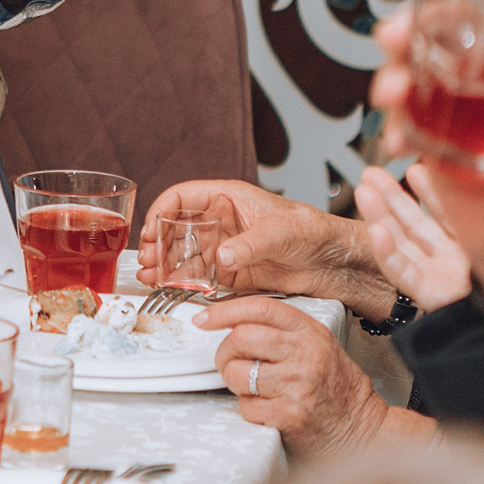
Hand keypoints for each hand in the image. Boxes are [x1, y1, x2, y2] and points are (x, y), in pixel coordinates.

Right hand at [136, 178, 396, 320]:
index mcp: (230, 198)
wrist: (337, 264)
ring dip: (166, 264)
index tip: (150, 229)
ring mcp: (227, 248)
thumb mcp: (281, 232)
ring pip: (185, 253)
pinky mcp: (234, 273)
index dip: (162, 211)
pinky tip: (170, 287)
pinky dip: (183, 282)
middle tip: (146, 260)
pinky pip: (201, 276)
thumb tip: (222, 255)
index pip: (183, 197)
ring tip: (150, 277)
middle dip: (158, 242)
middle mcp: (223, 221)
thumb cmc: (315, 233)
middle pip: (178, 227)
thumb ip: (249, 244)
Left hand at [197, 296, 391, 457]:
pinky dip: (249, 409)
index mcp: (310, 332)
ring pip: (236, 373)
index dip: (224, 311)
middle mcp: (305, 355)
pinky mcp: (289, 416)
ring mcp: (297, 386)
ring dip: (235, 383)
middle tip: (229, 362)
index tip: (203, 319)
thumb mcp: (318, 346)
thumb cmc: (337, 388)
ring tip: (253, 388)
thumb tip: (232, 322)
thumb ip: (282, 331)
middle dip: (224, 352)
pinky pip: (246, 406)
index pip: (258, 309)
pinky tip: (267, 409)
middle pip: (240, 339)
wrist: (363, 431)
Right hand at [354, 163, 472, 310]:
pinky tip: (376, 233)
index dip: (430, 190)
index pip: (448, 213)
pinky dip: (388, 254)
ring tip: (365, 193)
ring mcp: (442, 277)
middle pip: (416, 225)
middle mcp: (457, 261)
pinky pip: (405, 275)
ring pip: (403, 244)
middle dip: (391, 198)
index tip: (416, 167)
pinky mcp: (433, 296)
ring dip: (380, 217)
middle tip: (371, 174)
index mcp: (479, 246)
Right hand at [370, 0, 483, 303]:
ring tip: (392, 91)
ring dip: (398, 73)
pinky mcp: (436, 140)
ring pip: (421, 71)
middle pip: (450, 34)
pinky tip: (398, 140)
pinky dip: (397, 126)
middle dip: (416, 27)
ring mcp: (463, 110)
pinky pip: (407, 120)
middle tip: (394, 35)